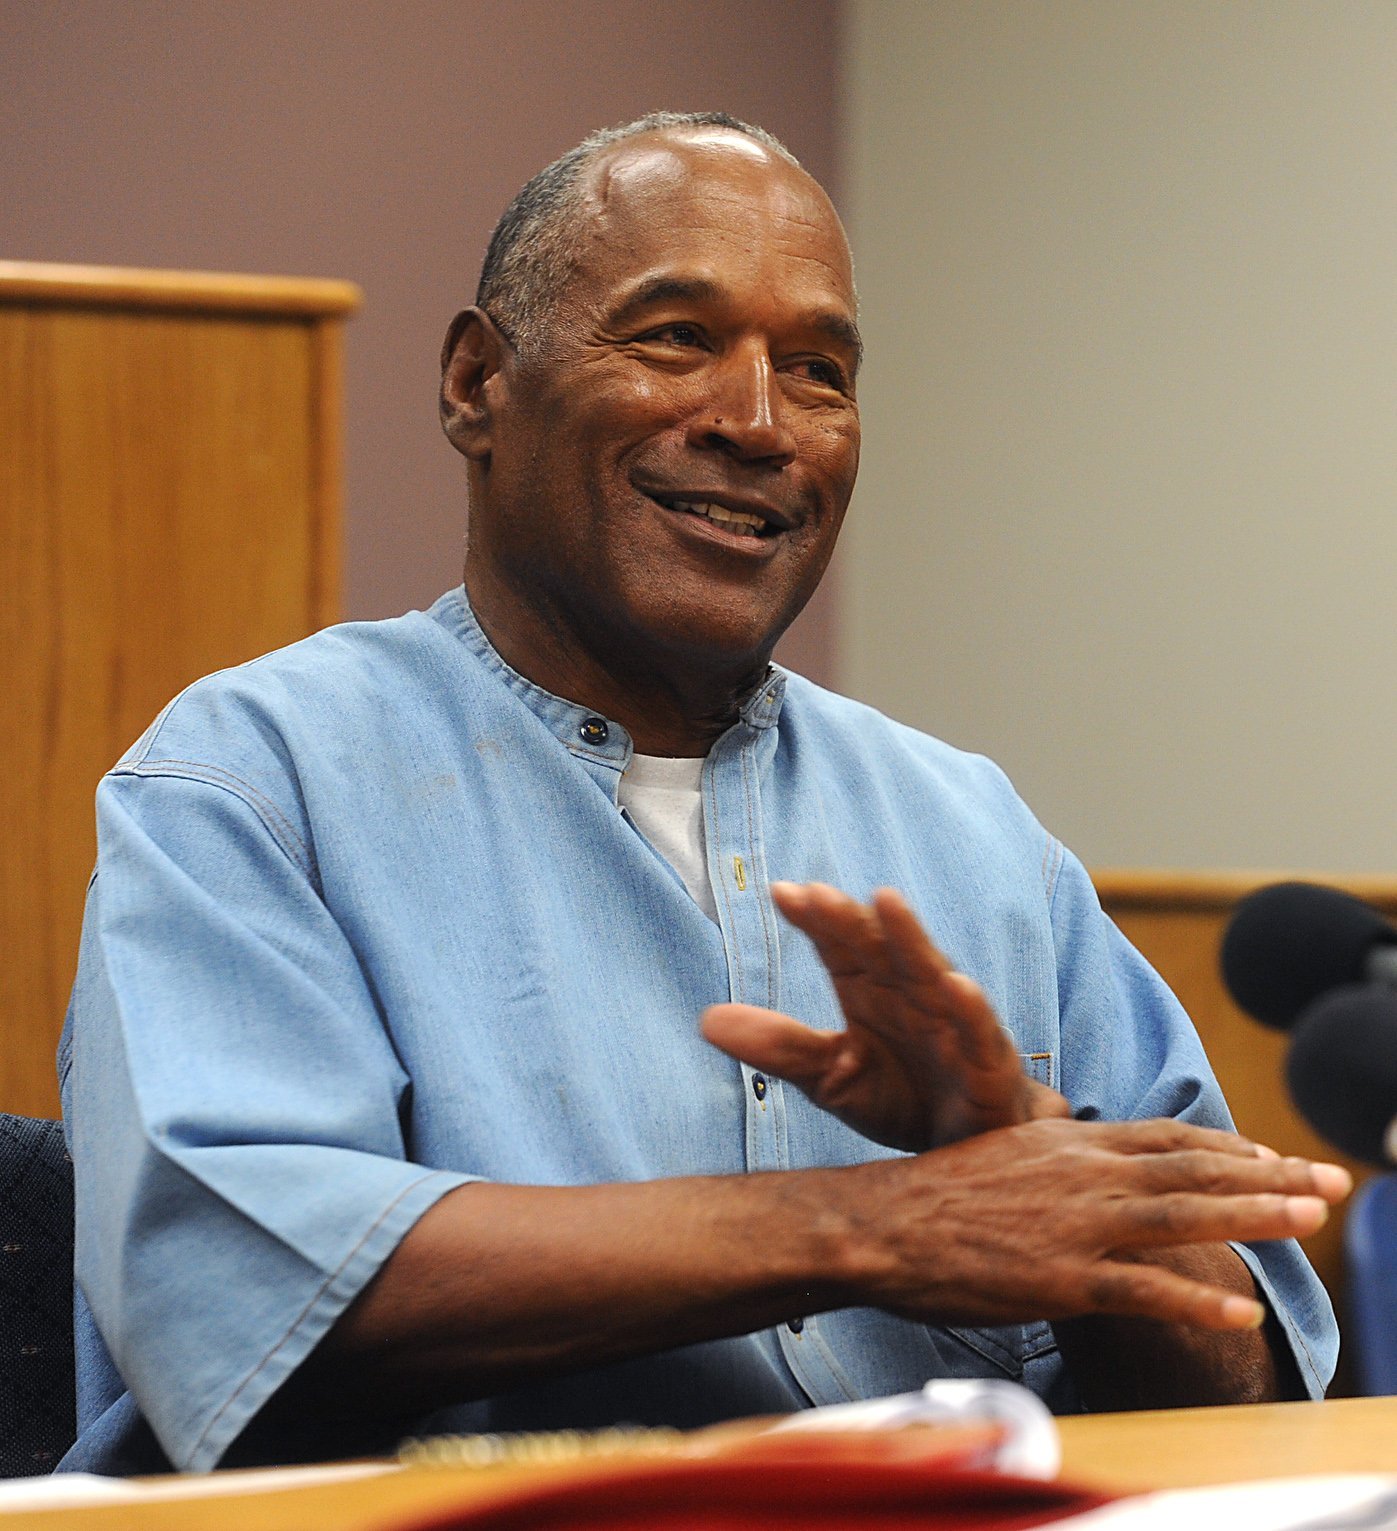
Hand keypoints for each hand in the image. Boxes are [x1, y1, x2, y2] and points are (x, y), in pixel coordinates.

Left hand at [701, 881, 1066, 1150]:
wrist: (969, 1155)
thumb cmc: (903, 1101)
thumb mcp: (831, 1079)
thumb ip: (780, 1047)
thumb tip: (706, 1020)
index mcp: (873, 995)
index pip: (840, 947)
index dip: (815, 920)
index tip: (780, 892)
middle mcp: (913, 999)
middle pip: (881, 950)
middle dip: (852, 921)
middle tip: (818, 893)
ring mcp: (954, 1028)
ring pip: (931, 974)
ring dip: (910, 939)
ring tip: (885, 901)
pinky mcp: (988, 1068)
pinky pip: (980, 1035)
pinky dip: (970, 1010)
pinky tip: (956, 985)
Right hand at [837, 1116, 1351, 1331]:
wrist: (881, 1222)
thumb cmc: (932, 1194)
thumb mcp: (1001, 1151)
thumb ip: (1053, 1158)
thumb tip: (1081, 1159)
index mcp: (1069, 1141)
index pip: (1168, 1137)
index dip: (1230, 1147)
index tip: (1276, 1157)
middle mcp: (1084, 1172)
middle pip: (1195, 1169)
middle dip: (1271, 1175)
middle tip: (1332, 1181)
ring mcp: (1077, 1224)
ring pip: (1185, 1216)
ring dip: (1256, 1217)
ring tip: (1313, 1222)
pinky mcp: (1062, 1277)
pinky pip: (1145, 1289)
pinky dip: (1198, 1299)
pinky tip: (1242, 1313)